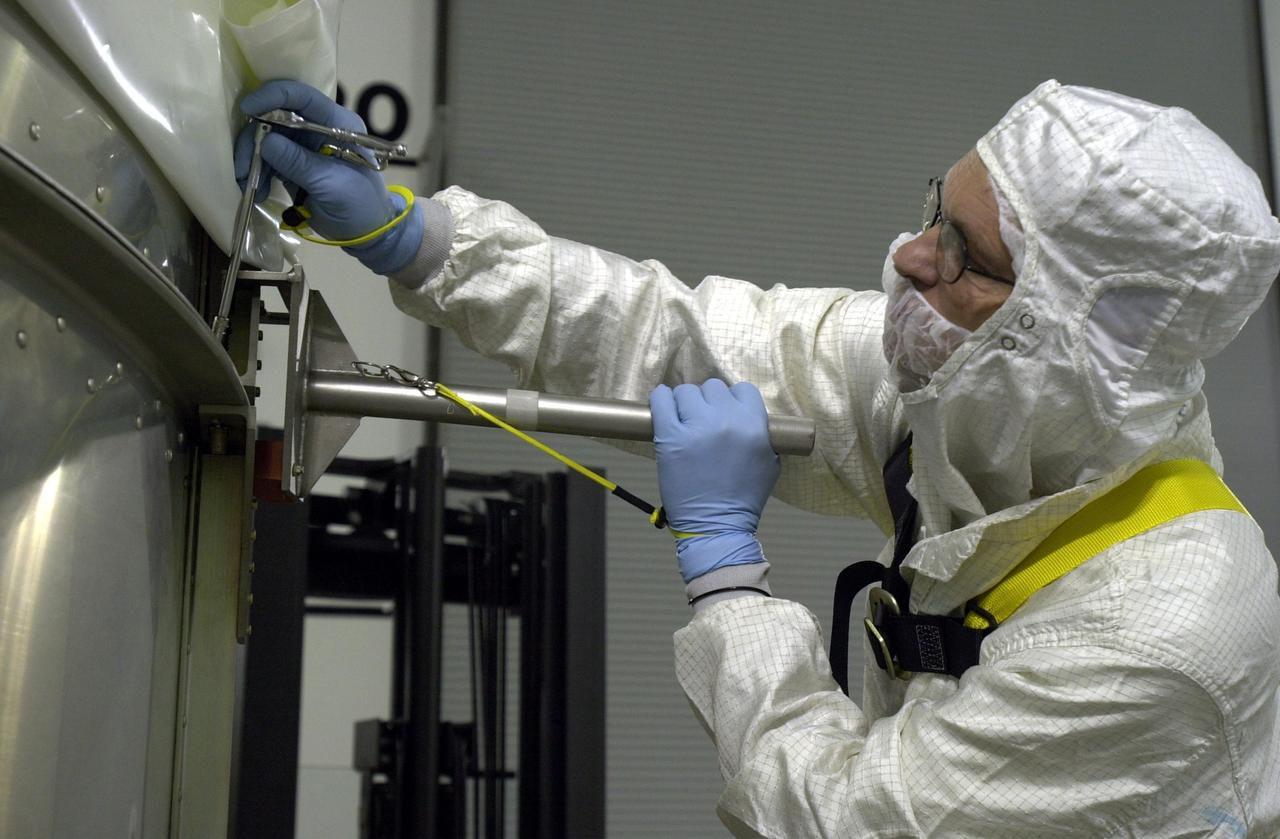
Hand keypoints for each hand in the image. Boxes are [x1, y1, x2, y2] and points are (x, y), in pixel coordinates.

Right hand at [234, 79, 423, 273]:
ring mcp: (304, 146)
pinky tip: (258, 192)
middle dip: (254, 139)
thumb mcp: (331, 183)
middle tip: (243, 168)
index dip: (273, 96)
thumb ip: (298, 162)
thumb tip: (266, 141)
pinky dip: (258, 173)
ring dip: (252, 160)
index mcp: (337, 123)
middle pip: (275, 117)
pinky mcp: (293, 164)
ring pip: (266, 139)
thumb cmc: (360, 204)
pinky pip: (267, 159)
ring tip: (249, 186)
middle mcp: (318, 128)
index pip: (302, 97)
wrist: (366, 232)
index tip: (248, 108)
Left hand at [650, 379, 779, 582]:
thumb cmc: (743, 498)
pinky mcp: (670, 437)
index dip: (733, 401)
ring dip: (684, 404)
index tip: (725, 414)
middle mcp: (726, 421)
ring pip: (686, 392)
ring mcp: (696, 428)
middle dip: (708, 403)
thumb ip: (763, 434)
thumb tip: (747, 414)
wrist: (717, 526)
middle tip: (703, 423)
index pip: (743, 389)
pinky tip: (664, 409)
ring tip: (684, 424)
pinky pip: (661, 399)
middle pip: (713, 388)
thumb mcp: (770, 463)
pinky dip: (661, 400)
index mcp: (754, 425)